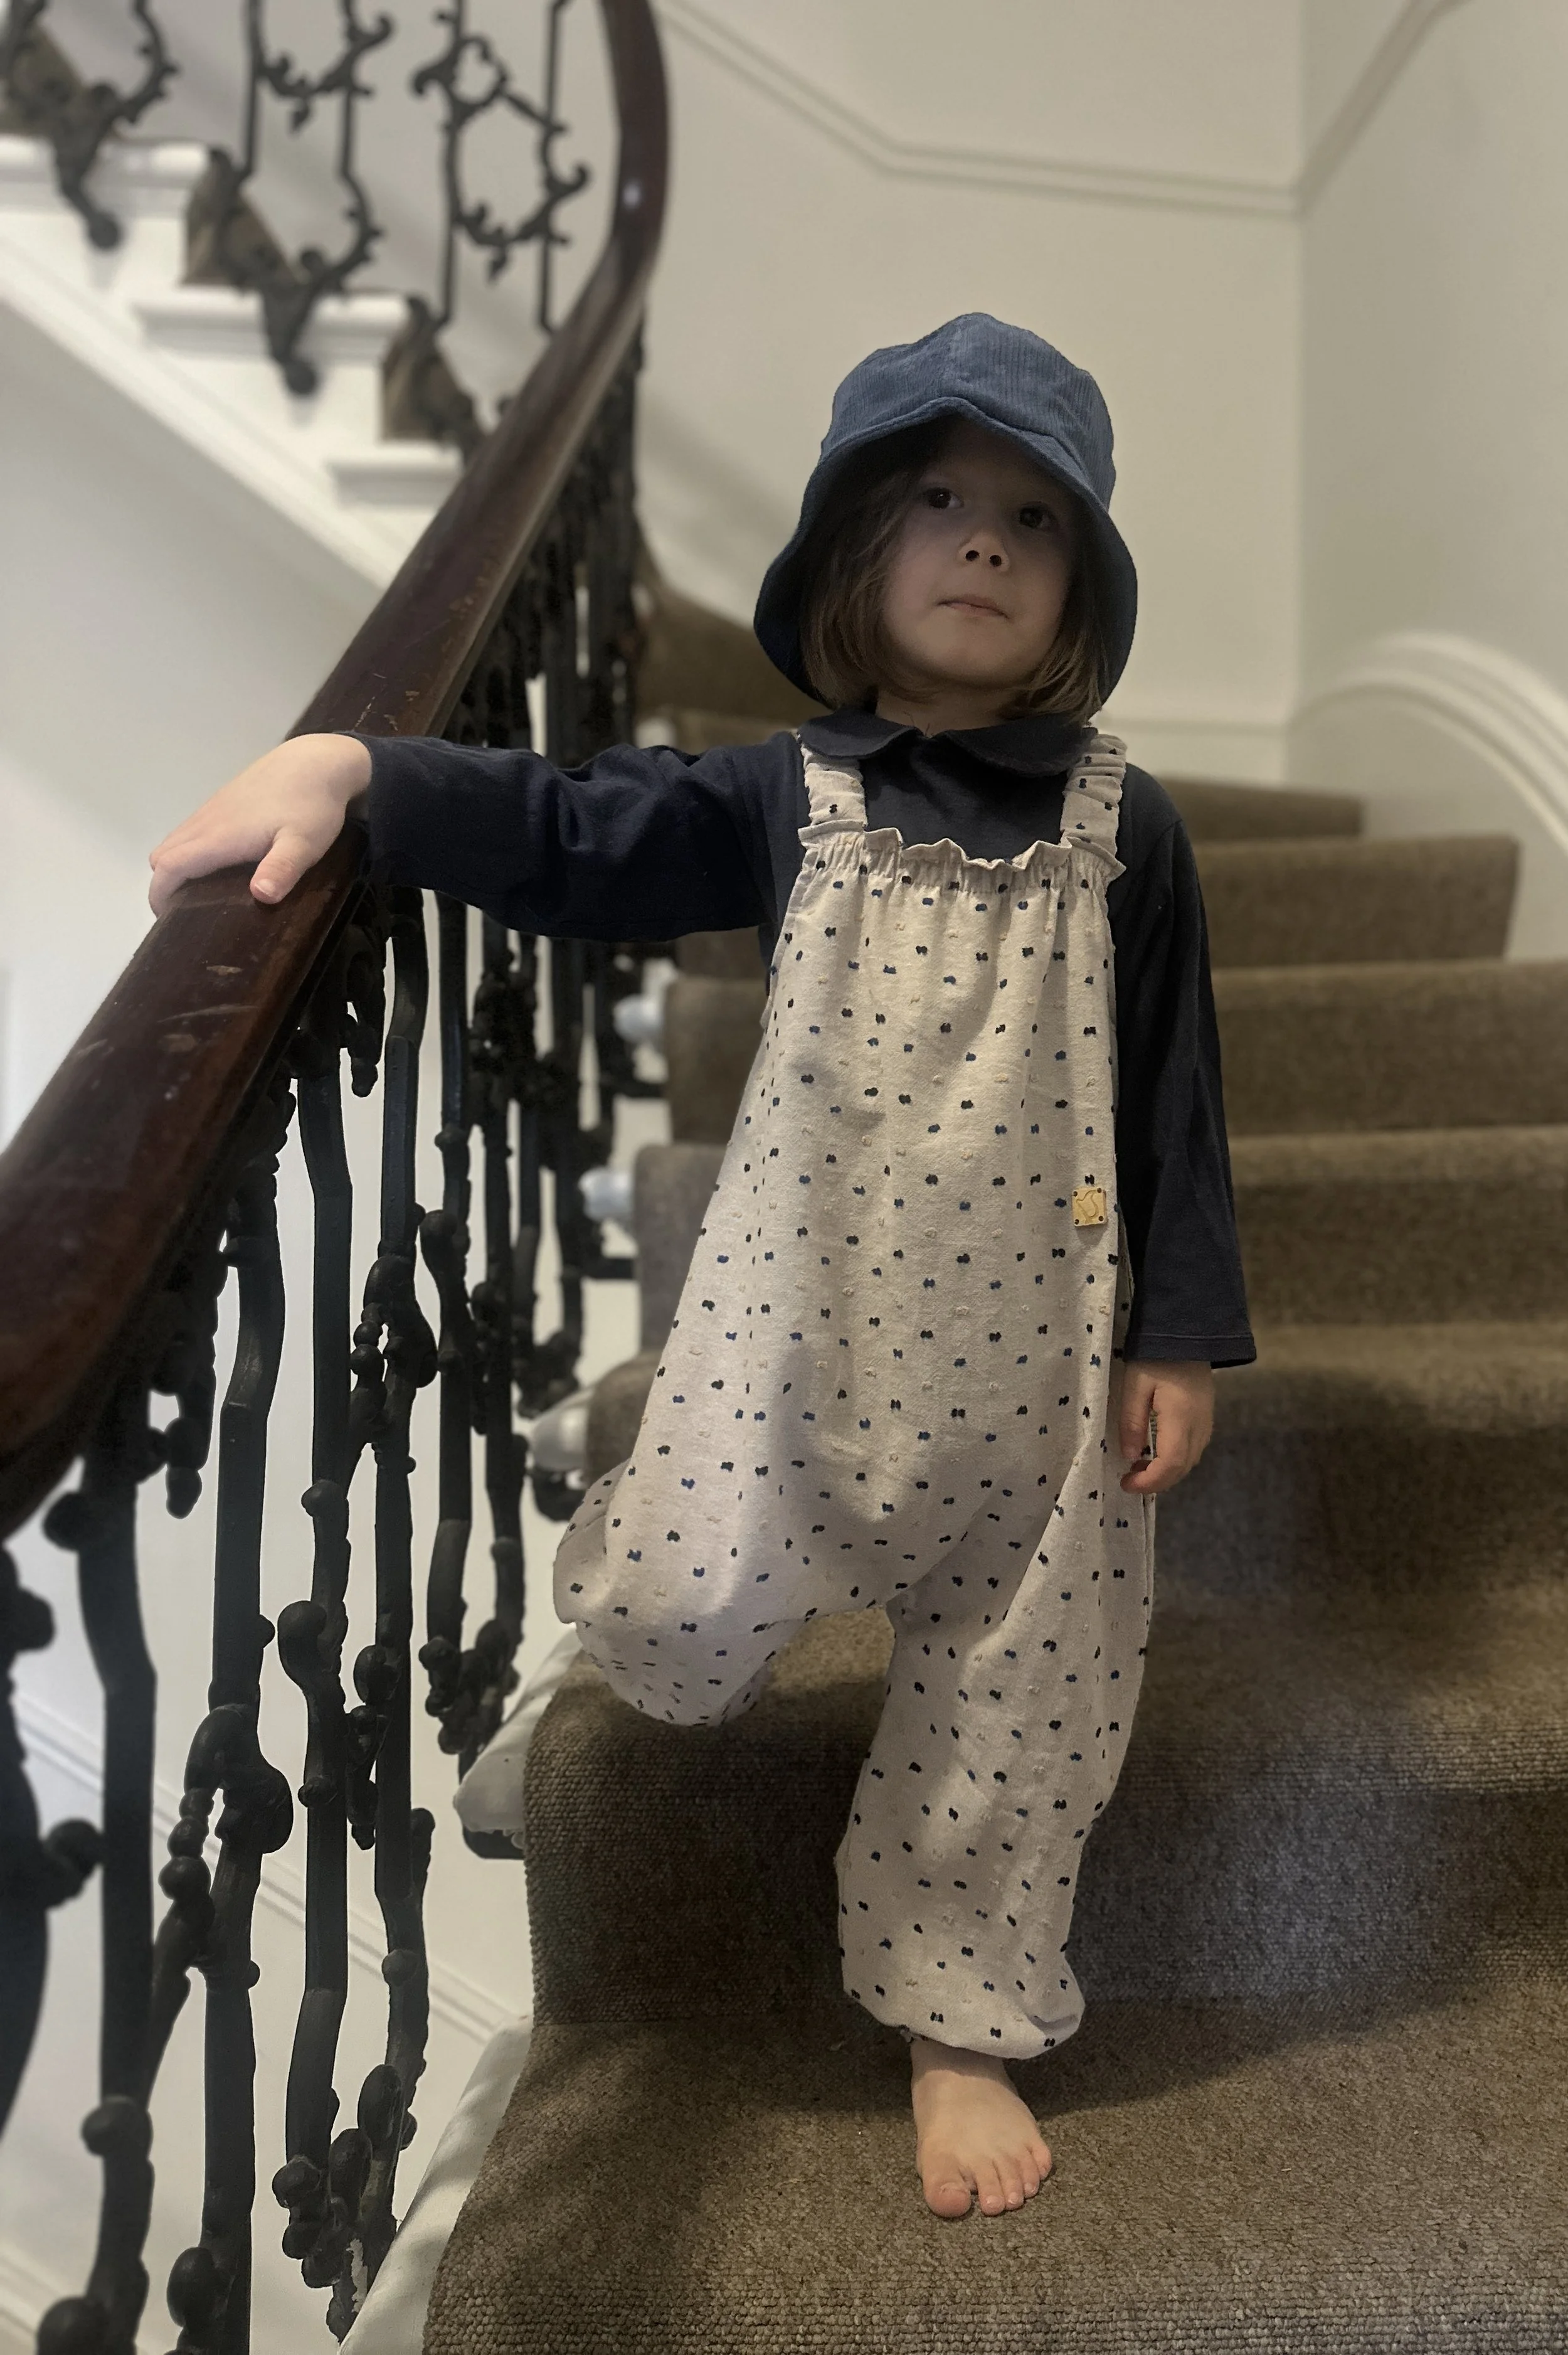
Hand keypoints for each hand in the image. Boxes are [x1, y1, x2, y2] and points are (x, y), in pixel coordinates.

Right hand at [148, 733, 372, 917]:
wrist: (317, 761)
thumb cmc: (312, 804)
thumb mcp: (304, 844)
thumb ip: (281, 869)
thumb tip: (260, 895)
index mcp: (220, 836)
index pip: (170, 866)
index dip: (159, 895)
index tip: (166, 920)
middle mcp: (207, 821)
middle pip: (163, 855)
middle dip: (163, 885)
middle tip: (184, 914)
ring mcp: (213, 809)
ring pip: (176, 841)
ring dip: (176, 867)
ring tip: (199, 895)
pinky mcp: (223, 802)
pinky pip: (191, 830)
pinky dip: (189, 852)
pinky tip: (219, 866)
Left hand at [1116, 1359, 1213, 1494]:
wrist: (1187, 1332)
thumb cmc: (1155, 1355)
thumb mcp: (1134, 1385)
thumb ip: (1131, 1421)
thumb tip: (1130, 1456)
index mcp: (1181, 1419)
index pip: (1170, 1465)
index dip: (1149, 1482)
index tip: (1126, 1483)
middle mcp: (1199, 1426)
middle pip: (1182, 1469)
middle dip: (1156, 1481)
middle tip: (1129, 1478)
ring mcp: (1207, 1421)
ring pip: (1190, 1461)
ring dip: (1167, 1472)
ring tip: (1139, 1467)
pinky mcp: (1207, 1416)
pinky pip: (1194, 1449)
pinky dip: (1176, 1460)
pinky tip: (1157, 1452)